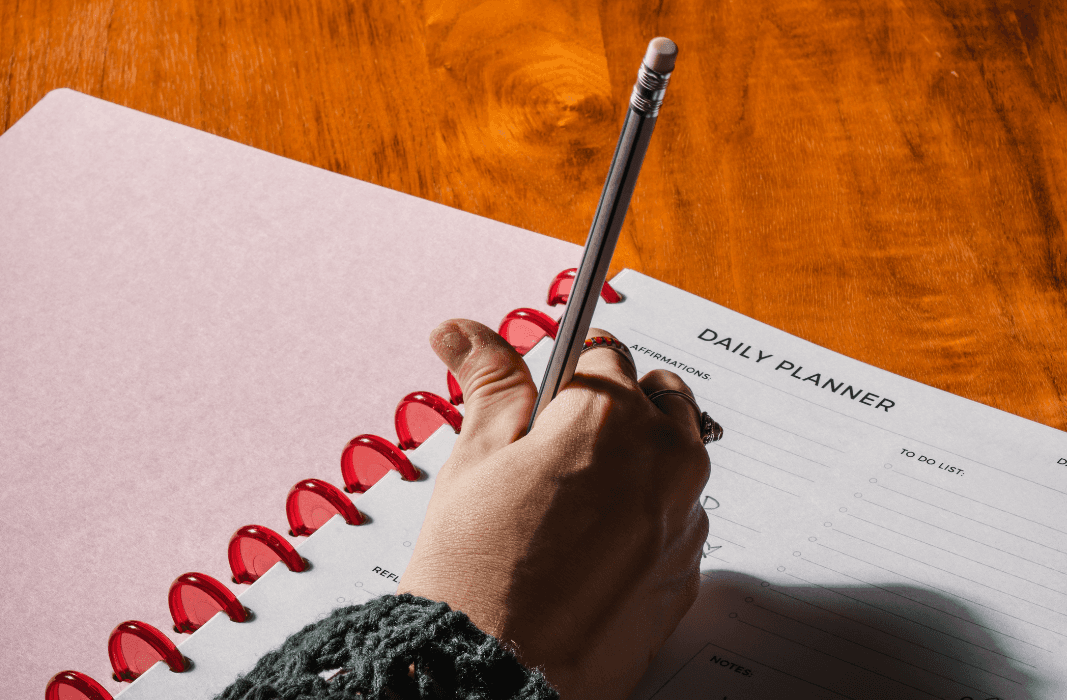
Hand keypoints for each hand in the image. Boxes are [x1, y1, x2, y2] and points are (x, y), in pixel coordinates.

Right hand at [398, 319, 710, 698]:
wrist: (500, 678)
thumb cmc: (476, 570)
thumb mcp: (474, 459)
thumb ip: (489, 382)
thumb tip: (464, 330)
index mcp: (609, 416)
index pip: (603, 350)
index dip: (565, 370)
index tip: (545, 395)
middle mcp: (664, 459)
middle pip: (656, 397)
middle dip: (615, 406)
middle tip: (558, 448)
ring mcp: (684, 519)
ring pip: (675, 457)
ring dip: (639, 459)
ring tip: (575, 503)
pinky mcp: (688, 572)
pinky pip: (679, 517)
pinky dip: (649, 515)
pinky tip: (595, 548)